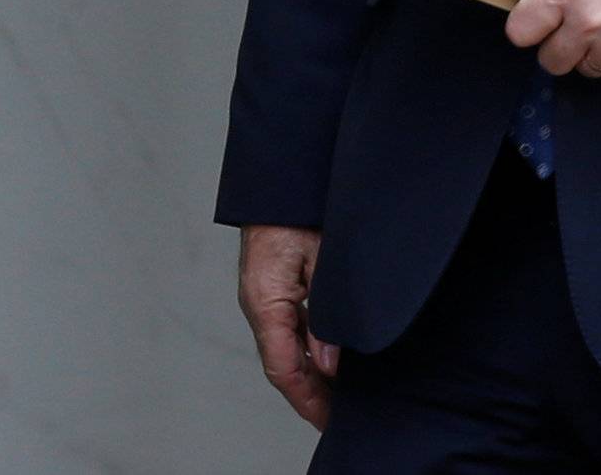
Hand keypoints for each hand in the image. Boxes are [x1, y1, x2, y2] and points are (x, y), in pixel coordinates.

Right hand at [237, 224, 337, 430]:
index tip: (328, 420)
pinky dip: (309, 349)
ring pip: (287, 348)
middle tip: (340, 417)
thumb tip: (329, 363)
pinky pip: (290, 328)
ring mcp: (266, 298)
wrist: (282, 179)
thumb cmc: (298, 209)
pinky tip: (330, 358)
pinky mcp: (276, 287)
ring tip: (340, 396)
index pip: (284, 367)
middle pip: (284, 365)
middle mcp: (260, 306)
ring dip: (311, 374)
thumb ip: (325, 313)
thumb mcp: (322, 259)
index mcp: (265, 302)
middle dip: (311, 394)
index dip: (307, 399)